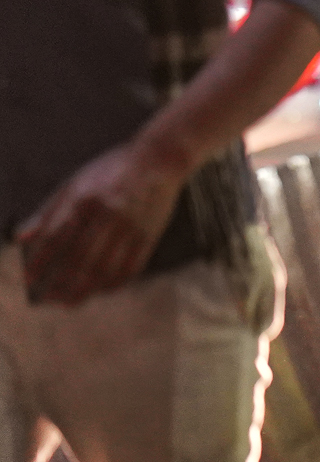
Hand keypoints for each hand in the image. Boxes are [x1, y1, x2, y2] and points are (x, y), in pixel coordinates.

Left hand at [18, 136, 192, 303]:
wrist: (159, 159)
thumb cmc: (111, 170)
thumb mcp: (74, 183)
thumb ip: (48, 212)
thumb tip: (20, 238)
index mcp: (85, 199)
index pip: (57, 237)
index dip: (41, 260)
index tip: (29, 280)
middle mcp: (108, 214)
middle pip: (81, 258)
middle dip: (63, 283)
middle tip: (50, 299)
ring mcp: (131, 225)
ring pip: (106, 266)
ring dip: (86, 289)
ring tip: (71, 302)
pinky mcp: (149, 234)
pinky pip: (131, 266)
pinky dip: (115, 282)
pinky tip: (102, 291)